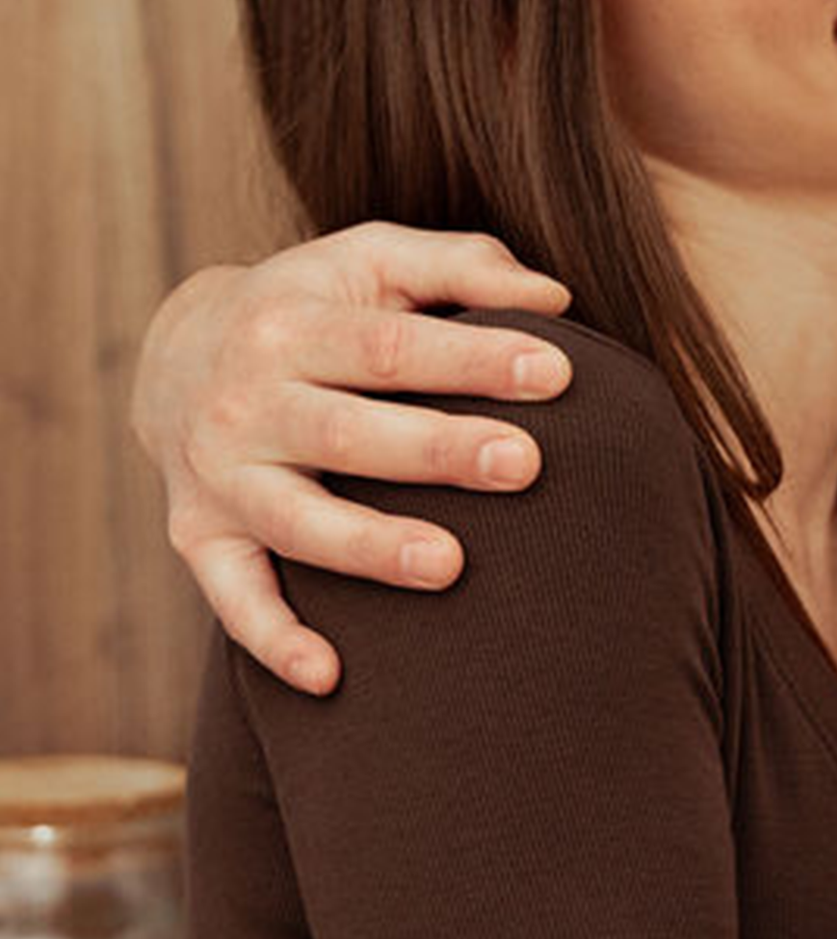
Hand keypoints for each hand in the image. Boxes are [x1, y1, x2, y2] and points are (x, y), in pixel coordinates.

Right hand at [130, 222, 571, 693]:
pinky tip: (331, 677)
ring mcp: (222, 477)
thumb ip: (462, 266)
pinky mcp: (202, 539)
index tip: (557, 374)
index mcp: (293, 325)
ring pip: (297, 521)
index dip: (473, 358)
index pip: (391, 346)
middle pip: (348, 432)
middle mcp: (246, 401)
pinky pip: (233, 600)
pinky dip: (275, 642)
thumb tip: (557, 300)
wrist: (176, 356)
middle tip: (523, 464)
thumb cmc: (314, 307)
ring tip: (450, 566)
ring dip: (371, 548)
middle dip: (437, 451)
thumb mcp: (373, 261)